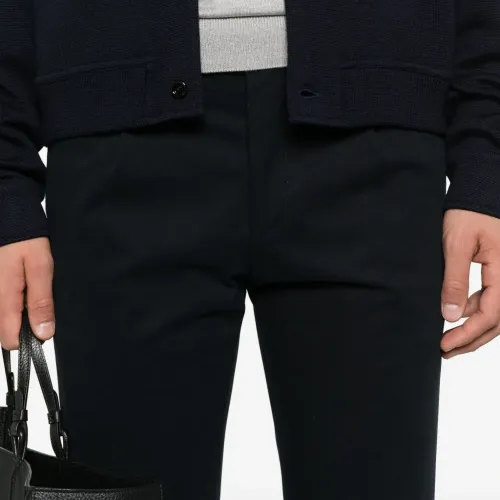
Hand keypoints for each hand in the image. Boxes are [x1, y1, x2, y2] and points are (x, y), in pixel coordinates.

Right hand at [0, 237, 54, 349]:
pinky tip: (21, 284)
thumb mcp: (41, 267)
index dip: (28, 339)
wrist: (7, 213)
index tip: (42, 327)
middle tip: (37, 299)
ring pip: (1, 315)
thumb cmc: (24, 237)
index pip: (9, 340)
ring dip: (16, 310)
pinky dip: (11, 298)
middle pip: (3, 329)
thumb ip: (41, 301)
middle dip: (23, 322)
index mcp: (4, 298)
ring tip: (29, 287)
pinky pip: (2, 301)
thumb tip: (43, 333)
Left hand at [441, 209, 499, 358]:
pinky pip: (493, 299)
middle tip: (445, 351)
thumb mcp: (457, 245)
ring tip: (448, 339)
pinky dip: (476, 311)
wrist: (482, 192)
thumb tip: (451, 315)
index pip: (490, 314)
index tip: (444, 344)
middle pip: (497, 321)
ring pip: (496, 313)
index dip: (468, 334)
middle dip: (472, 339)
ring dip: (474, 329)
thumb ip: (455, 280)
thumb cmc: (469, 212)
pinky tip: (457, 315)